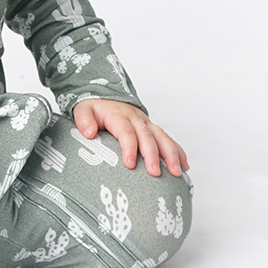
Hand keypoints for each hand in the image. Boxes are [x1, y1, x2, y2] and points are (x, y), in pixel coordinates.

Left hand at [72, 98, 188, 177]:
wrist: (106, 94)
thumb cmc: (94, 107)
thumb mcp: (82, 109)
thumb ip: (84, 120)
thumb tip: (89, 132)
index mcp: (118, 116)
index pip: (126, 132)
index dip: (129, 148)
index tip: (130, 165)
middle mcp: (135, 118)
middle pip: (147, 136)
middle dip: (153, 155)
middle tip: (155, 173)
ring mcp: (146, 123)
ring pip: (162, 137)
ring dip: (170, 154)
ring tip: (176, 172)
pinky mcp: (152, 128)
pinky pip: (168, 138)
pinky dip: (178, 151)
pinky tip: (184, 165)